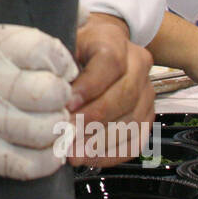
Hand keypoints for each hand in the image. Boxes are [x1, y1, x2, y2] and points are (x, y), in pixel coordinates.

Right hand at [0, 11, 77, 181]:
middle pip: (47, 91)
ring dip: (56, 128)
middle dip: (61, 96)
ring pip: (43, 129)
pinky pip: (29, 164)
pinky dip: (48, 159)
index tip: (62, 69)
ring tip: (50, 122)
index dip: (62, 61)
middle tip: (57, 99)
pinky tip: (45, 150)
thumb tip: (79, 14)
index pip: (40, 48)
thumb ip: (21, 18)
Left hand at [66, 14, 154, 167]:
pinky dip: (113, 153)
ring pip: (131, 120)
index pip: (109, 63)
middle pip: (124, 95)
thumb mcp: (64, 45)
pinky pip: (137, 139)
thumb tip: (49, 97)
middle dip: (93, 120)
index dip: (89, 87)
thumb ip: (59, 65)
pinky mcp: (148, 114)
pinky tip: (90, 159)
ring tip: (74, 153)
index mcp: (114, 40)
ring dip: (101, 142)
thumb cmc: (75, 49)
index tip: (67, 106)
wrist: (98, 47)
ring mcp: (147, 90)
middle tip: (67, 136)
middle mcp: (137, 63)